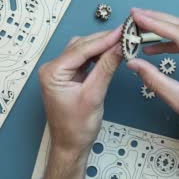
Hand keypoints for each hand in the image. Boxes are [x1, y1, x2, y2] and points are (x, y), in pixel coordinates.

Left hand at [38, 28, 121, 178]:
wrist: (70, 146)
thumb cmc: (77, 127)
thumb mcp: (94, 95)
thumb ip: (106, 68)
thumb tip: (119, 47)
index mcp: (52, 72)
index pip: (81, 49)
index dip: (104, 38)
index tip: (122, 31)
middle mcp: (52, 68)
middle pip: (81, 46)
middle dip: (104, 40)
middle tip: (126, 34)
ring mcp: (60, 72)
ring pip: (83, 50)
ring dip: (102, 45)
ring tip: (122, 41)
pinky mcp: (68, 76)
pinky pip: (84, 59)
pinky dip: (98, 55)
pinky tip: (111, 52)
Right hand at [127, 8, 178, 174]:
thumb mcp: (178, 101)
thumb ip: (154, 79)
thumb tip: (133, 63)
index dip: (156, 23)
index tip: (137, 16)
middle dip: (159, 19)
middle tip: (136, 15)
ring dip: (165, 28)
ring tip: (142, 28)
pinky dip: (174, 41)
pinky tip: (156, 47)